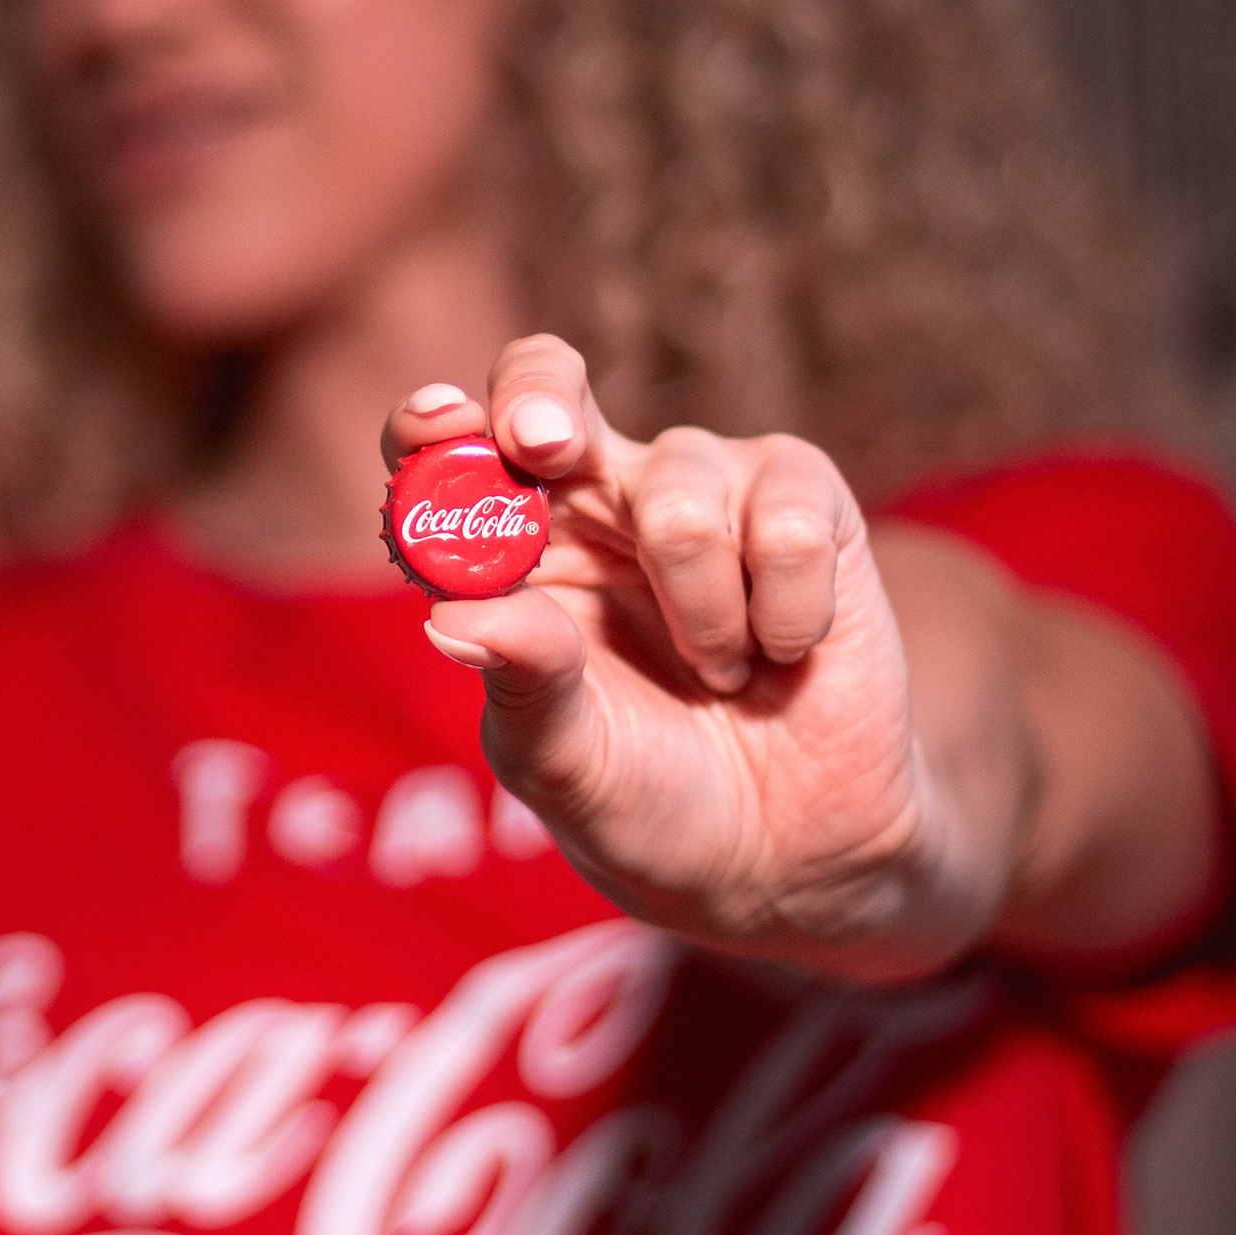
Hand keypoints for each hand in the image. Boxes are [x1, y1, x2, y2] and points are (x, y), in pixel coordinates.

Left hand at [384, 339, 999, 980]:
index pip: (448, 452)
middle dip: (539, 399)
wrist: (785, 853)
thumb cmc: (646, 798)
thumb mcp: (566, 763)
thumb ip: (522, 684)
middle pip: (546, 380)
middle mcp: (593, 497)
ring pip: (679, 488)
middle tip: (545, 447)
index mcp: (511, 550)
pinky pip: (785, 520)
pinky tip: (784, 653)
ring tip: (720, 674)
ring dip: (700, 610)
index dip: (432, 424)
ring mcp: (700, 488)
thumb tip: (449, 619)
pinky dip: (785, 612)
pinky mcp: (803, 501)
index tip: (439, 430)